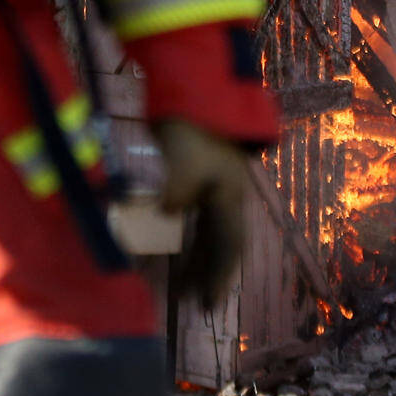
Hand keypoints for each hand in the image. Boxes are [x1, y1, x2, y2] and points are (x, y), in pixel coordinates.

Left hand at [155, 118, 248, 308]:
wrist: (195, 87)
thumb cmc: (192, 128)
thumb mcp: (182, 166)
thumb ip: (173, 198)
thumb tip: (165, 217)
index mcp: (230, 197)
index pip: (228, 248)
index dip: (218, 279)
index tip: (206, 307)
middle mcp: (227, 195)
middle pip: (221, 243)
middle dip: (208, 272)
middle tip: (192, 301)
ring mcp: (214, 184)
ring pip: (209, 231)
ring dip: (196, 256)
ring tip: (181, 282)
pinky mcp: (198, 174)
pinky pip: (197, 216)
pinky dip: (186, 235)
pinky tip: (170, 243)